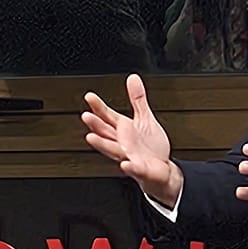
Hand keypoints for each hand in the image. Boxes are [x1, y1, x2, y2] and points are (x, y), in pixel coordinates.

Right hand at [79, 74, 182, 208]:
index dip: (98, 107)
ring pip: (114, 150)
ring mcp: (130, 157)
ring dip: (103, 145)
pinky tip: (125, 164)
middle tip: (85, 116)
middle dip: (96, 125)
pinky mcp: (141, 169)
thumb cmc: (151, 147)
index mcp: (123, 130)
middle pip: (106, 133)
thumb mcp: (145, 118)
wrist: (162, 170)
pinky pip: (134, 169)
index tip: (89, 96)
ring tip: (91, 138)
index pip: (108, 116)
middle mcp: (123, 143)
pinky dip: (130, 167)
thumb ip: (137, 99)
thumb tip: (133, 78)